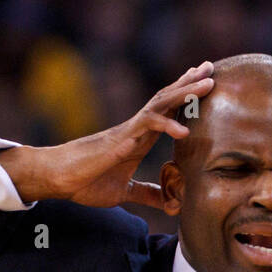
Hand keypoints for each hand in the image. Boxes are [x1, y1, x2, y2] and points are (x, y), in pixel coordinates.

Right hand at [0, 63, 214, 208]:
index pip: (168, 111)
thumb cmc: (86, 181)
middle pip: (168, 100)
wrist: (60, 179)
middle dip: (190, 83)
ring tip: (208, 83)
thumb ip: (147, 193)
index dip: (186, 97)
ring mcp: (129, 130)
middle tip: (211, 67)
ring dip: (185, 93)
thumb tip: (169, 204)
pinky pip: (146, 127)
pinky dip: (166, 126)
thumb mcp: (124, 191)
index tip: (204, 82)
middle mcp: (137, 129)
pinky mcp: (119, 139)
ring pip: (161, 104)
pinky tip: (184, 131)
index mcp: (140, 138)